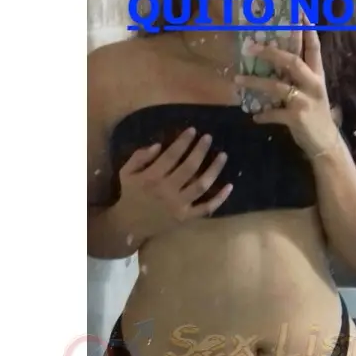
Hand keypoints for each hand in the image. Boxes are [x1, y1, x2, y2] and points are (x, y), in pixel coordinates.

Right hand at [116, 128, 232, 238]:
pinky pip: (206, 208)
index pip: (171, 155)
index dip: (183, 141)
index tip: (193, 130)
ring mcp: (179, 206)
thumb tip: (158, 145)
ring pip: (201, 185)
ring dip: (214, 170)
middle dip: (200, 150)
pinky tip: (230, 186)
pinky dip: (219, 198)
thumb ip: (140, 157)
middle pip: (189, 167)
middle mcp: (167, 191)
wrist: (130, 224)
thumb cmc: (130, 194)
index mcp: (151, 178)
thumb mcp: (126, 172)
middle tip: (209, 138)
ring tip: (223, 156)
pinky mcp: (186, 217)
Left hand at [233, 15, 340, 156]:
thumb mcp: (310, 93)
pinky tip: (254, 116)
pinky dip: (263, 115)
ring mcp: (306, 101)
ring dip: (255, 83)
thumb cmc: (315, 116)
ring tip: (237, 80)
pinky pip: (274, 113)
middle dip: (270, 52)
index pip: (313, 47)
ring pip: (277, 87)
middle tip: (250, 45)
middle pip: (291, 61)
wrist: (326, 144)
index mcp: (317, 75)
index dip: (306, 28)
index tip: (299, 9)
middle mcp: (313, 84)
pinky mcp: (297, 118)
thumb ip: (295, 78)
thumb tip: (272, 63)